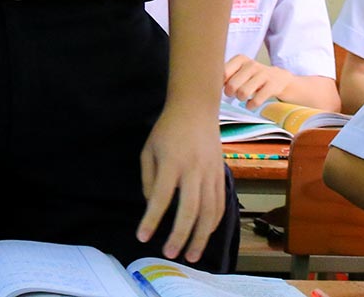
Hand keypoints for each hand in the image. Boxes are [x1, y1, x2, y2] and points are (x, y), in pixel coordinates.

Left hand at [137, 101, 224, 262]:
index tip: (142, 237)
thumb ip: (149, 179)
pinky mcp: (221, 173)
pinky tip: (205, 234)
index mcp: (172, 162)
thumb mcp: (149, 150)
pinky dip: (213, 222)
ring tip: (192, 255)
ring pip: (210, 210)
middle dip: (180, 235)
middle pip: (190, 209)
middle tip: (170, 254)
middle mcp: (194, 169)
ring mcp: (211, 172)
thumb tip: (153, 206)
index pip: (160, 198)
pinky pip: (220, 203)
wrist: (196, 107)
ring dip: (201, 236)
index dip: (151, 220)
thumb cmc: (167, 129)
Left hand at [222, 56, 293, 107]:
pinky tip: (251, 104)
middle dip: (231, 93)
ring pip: (243, 93)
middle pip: (231, 85)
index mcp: (240, 59)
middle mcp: (251, 64)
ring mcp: (263, 74)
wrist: (280, 79)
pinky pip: (256, 100)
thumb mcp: (241, 72)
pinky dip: (251, 105)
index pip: (223, 72)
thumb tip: (209, 84)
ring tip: (243, 97)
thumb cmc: (254, 77)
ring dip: (241, 99)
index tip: (223, 86)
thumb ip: (225, 75)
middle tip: (234, 93)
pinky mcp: (272, 85)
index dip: (220, 84)